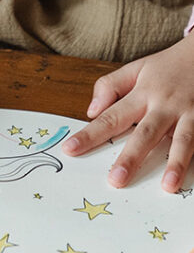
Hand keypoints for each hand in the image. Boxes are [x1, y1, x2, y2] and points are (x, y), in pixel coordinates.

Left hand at [62, 33, 193, 191]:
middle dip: (130, 158)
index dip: (89, 135)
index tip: (70, 149)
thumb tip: (91, 111)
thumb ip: (110, 86)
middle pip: (145, 133)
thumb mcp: (136, 68)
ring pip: (182, 140)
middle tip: (115, 180)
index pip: (110, 117)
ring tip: (167, 186)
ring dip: (175, 163)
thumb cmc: (168, 66)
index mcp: (142, 94)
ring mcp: (191, 113)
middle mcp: (165, 105)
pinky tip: (190, 178)